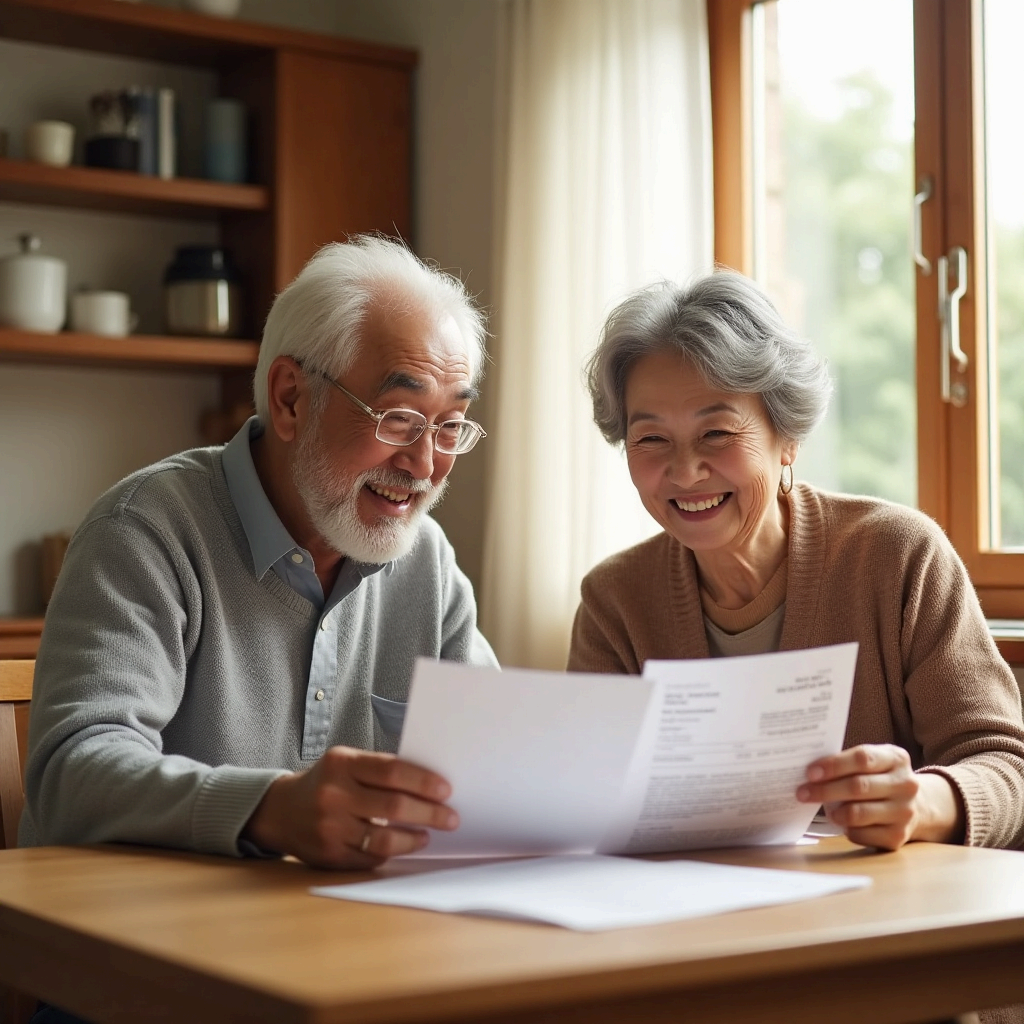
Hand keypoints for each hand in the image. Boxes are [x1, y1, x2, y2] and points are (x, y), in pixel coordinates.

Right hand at [242, 746, 457, 868]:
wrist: (280, 811)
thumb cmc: (326, 782)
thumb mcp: (346, 763)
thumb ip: (380, 771)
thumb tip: (429, 786)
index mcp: (342, 764)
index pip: (392, 771)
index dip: (423, 781)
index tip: (446, 790)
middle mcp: (334, 795)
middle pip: (393, 806)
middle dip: (429, 813)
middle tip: (451, 818)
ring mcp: (329, 828)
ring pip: (383, 839)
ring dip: (413, 839)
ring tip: (427, 835)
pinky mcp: (328, 855)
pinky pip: (369, 859)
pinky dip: (391, 853)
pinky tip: (403, 846)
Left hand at [796, 743, 963, 849]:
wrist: (919, 806)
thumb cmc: (881, 779)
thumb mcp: (874, 763)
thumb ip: (848, 763)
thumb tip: (810, 772)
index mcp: (896, 758)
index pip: (862, 758)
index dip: (833, 765)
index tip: (810, 772)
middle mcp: (905, 784)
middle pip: (858, 786)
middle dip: (825, 790)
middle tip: (802, 792)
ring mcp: (905, 812)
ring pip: (859, 813)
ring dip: (834, 812)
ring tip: (825, 811)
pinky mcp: (899, 836)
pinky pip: (862, 834)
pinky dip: (847, 829)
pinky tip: (843, 823)